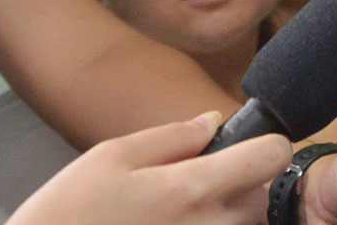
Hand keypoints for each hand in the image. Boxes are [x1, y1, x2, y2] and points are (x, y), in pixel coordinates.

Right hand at [7, 111, 289, 224]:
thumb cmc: (64, 217)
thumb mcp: (108, 159)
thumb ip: (171, 137)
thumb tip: (214, 121)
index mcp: (189, 190)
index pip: (272, 156)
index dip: (265, 144)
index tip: (246, 147)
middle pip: (266, 199)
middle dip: (247, 187)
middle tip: (205, 187)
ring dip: (227, 218)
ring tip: (179, 217)